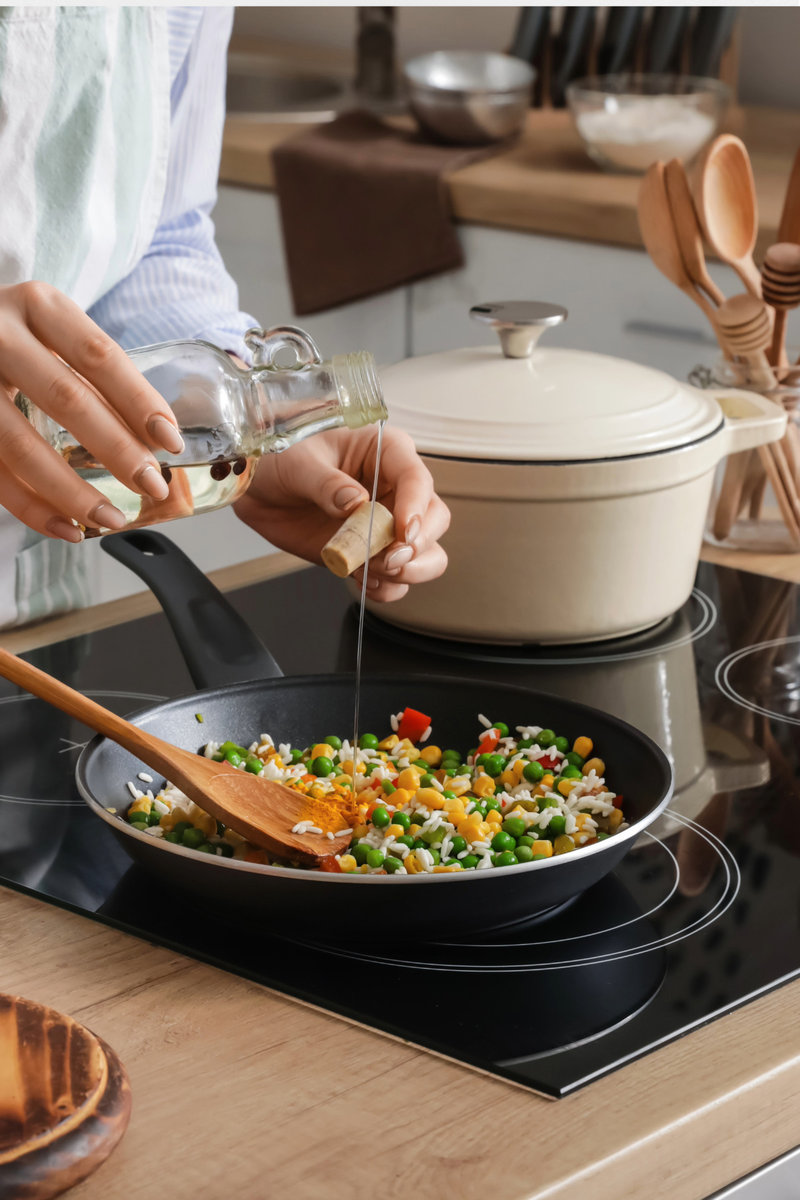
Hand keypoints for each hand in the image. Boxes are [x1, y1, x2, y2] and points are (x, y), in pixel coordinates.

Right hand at [0, 281, 184, 540]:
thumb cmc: (14, 338)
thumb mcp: (51, 333)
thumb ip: (94, 376)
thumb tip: (155, 439)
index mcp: (38, 306)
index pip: (99, 356)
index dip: (139, 401)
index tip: (171, 442)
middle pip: (67, 399)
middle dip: (116, 450)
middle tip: (152, 485)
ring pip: (22, 446)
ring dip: (73, 492)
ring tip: (112, 518)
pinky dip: (32, 508)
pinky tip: (67, 527)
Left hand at [234, 426, 449, 600]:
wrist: (259, 488)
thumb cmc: (282, 458)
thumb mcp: (299, 463)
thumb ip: (328, 484)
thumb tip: (355, 503)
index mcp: (386, 453)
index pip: (417, 479)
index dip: (416, 508)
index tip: (404, 532)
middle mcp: (396, 489)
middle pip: (435, 520)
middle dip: (417, 545)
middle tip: (388, 558)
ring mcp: (387, 525)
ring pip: (426, 554)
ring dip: (407, 571)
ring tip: (372, 571)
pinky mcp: (371, 553)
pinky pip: (395, 579)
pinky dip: (385, 588)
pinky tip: (362, 580)